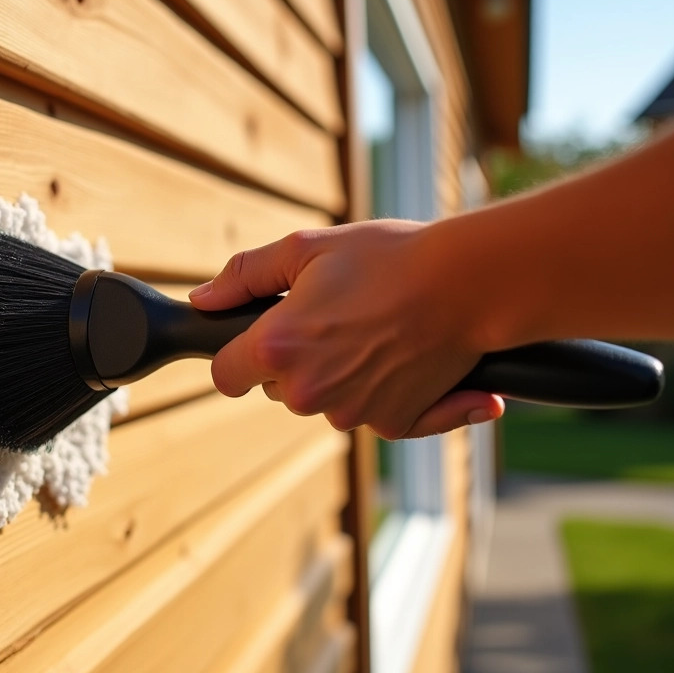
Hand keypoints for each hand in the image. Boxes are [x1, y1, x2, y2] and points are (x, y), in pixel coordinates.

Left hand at [190, 220, 504, 438]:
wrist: (469, 282)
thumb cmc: (389, 257)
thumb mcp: (306, 248)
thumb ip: (245, 275)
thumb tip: (203, 299)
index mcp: (277, 350)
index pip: (225, 375)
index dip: (237, 354)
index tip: (257, 338)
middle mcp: (309, 393)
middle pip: (278, 389)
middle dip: (295, 360)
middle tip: (335, 315)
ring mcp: (353, 414)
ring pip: (325, 402)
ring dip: (339, 375)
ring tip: (375, 328)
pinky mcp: (394, 425)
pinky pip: (375, 416)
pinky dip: (389, 394)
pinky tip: (411, 361)